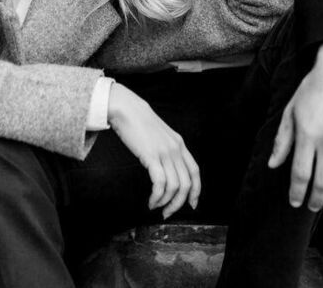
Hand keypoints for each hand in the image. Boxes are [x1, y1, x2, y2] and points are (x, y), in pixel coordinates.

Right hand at [108, 82, 200, 218]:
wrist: (127, 109)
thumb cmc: (138, 122)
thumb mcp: (159, 134)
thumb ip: (166, 148)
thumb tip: (165, 167)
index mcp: (179, 144)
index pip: (195, 171)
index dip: (196, 190)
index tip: (192, 203)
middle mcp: (176, 149)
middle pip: (187, 184)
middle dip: (178, 203)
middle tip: (167, 213)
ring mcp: (165, 152)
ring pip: (174, 187)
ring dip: (166, 202)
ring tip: (155, 206)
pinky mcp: (152, 156)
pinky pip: (160, 183)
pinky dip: (157, 196)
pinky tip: (150, 200)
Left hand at [268, 41, 322, 211]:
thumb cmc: (311, 90)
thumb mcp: (290, 111)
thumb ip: (282, 140)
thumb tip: (272, 165)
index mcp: (306, 134)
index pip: (300, 174)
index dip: (296, 193)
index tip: (294, 202)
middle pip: (322, 183)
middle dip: (315, 201)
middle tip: (311, 207)